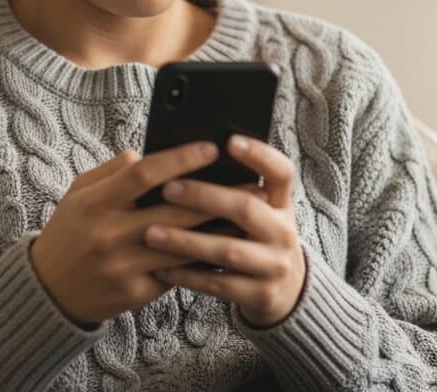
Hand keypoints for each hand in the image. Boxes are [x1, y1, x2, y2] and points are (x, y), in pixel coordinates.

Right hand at [29, 142, 259, 325]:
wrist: (49, 290)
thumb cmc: (70, 231)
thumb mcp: (79, 194)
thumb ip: (112, 171)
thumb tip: (146, 152)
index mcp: (96, 202)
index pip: (145, 173)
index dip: (181, 158)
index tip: (212, 148)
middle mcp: (109, 234)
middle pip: (173, 210)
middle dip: (216, 195)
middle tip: (250, 183)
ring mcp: (123, 266)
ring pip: (182, 245)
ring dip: (218, 230)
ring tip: (248, 215)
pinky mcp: (134, 293)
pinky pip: (176, 272)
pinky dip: (202, 259)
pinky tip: (226, 246)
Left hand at [146, 134, 306, 327]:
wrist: (286, 292)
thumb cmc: (256, 239)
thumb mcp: (260, 213)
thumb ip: (236, 191)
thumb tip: (189, 158)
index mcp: (282, 204)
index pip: (281, 173)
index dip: (259, 155)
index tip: (229, 141)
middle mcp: (284, 232)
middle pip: (246, 208)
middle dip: (204, 197)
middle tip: (168, 188)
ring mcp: (275, 266)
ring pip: (227, 250)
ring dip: (186, 241)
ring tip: (151, 232)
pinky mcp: (261, 295)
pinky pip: (218, 283)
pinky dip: (187, 275)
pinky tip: (160, 267)